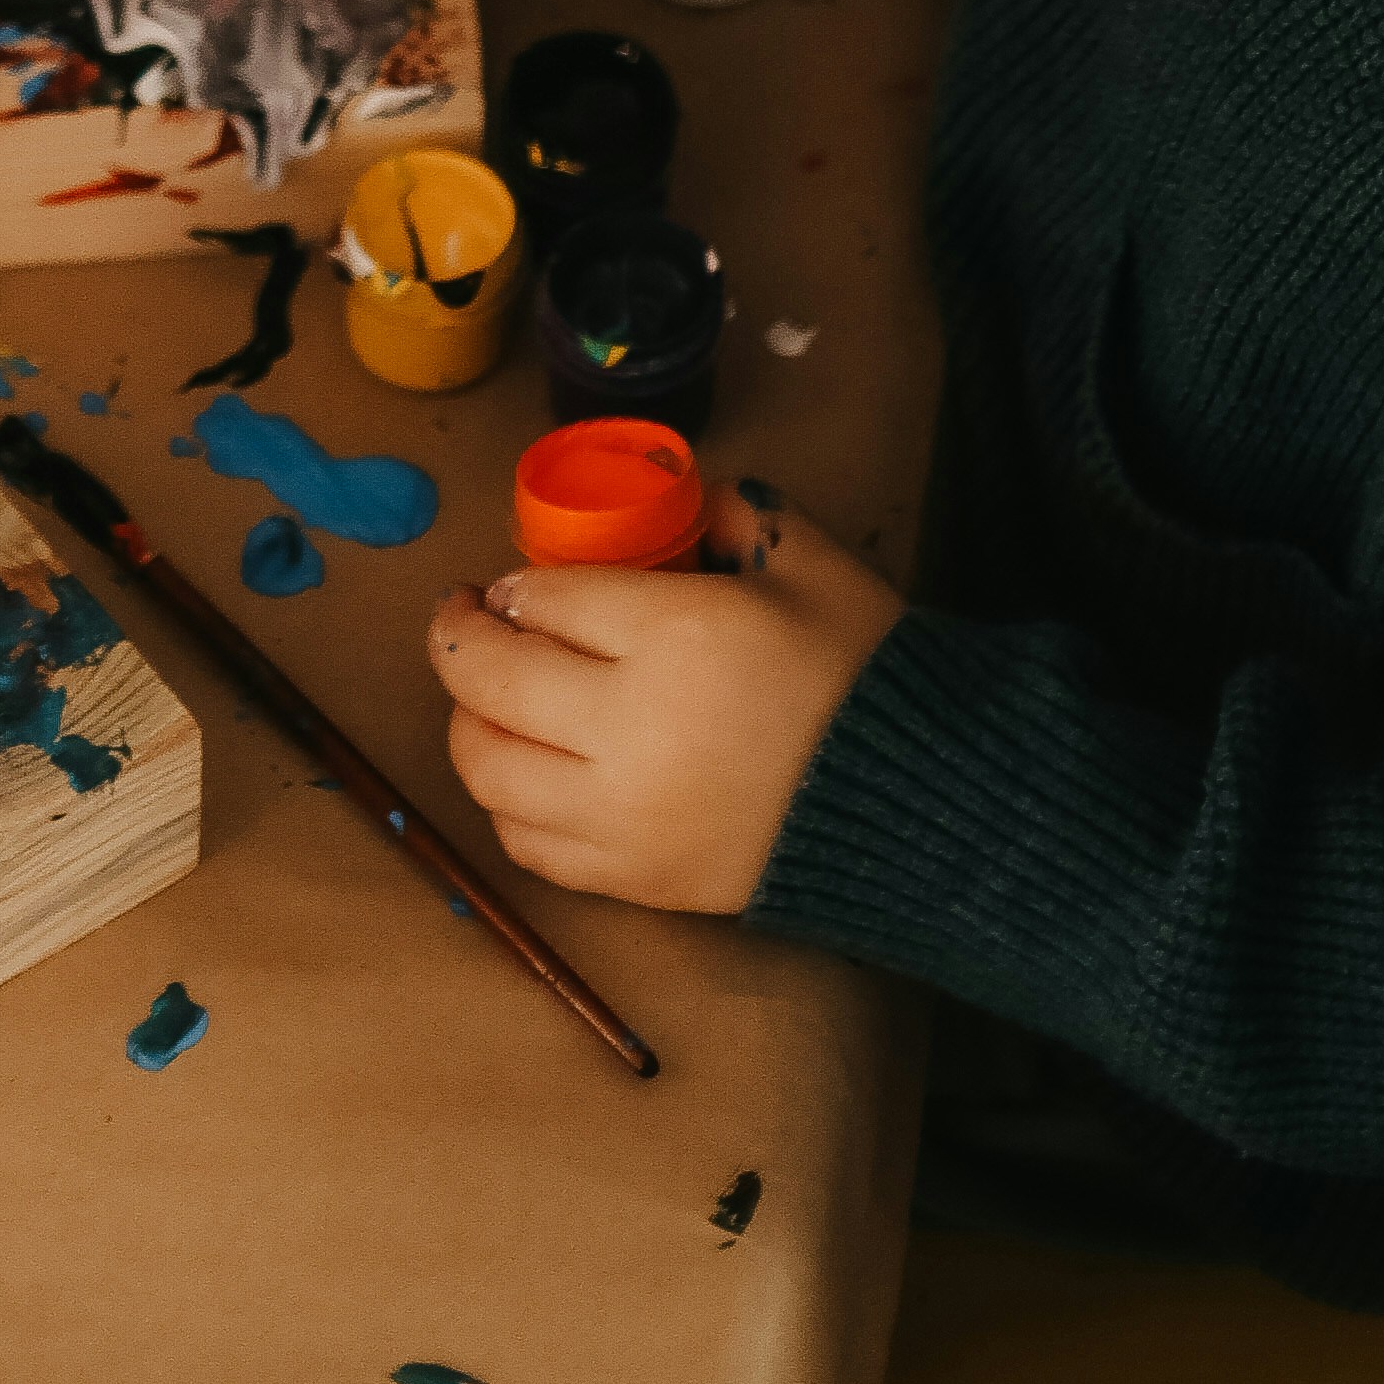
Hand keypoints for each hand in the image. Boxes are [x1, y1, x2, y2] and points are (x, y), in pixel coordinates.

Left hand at [429, 484, 902, 911]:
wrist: (927, 813)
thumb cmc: (865, 676)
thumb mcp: (807, 564)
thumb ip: (730, 515)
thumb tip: (676, 501)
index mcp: (675, 637)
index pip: (543, 599)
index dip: (510, 587)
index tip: (504, 584)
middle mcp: (632, 728)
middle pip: (490, 680)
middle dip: (456, 639)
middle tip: (462, 619)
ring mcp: (628, 816)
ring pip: (490, 769)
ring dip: (468, 723)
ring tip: (484, 696)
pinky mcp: (641, 882)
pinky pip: (530, 846)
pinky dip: (506, 805)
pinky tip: (525, 771)